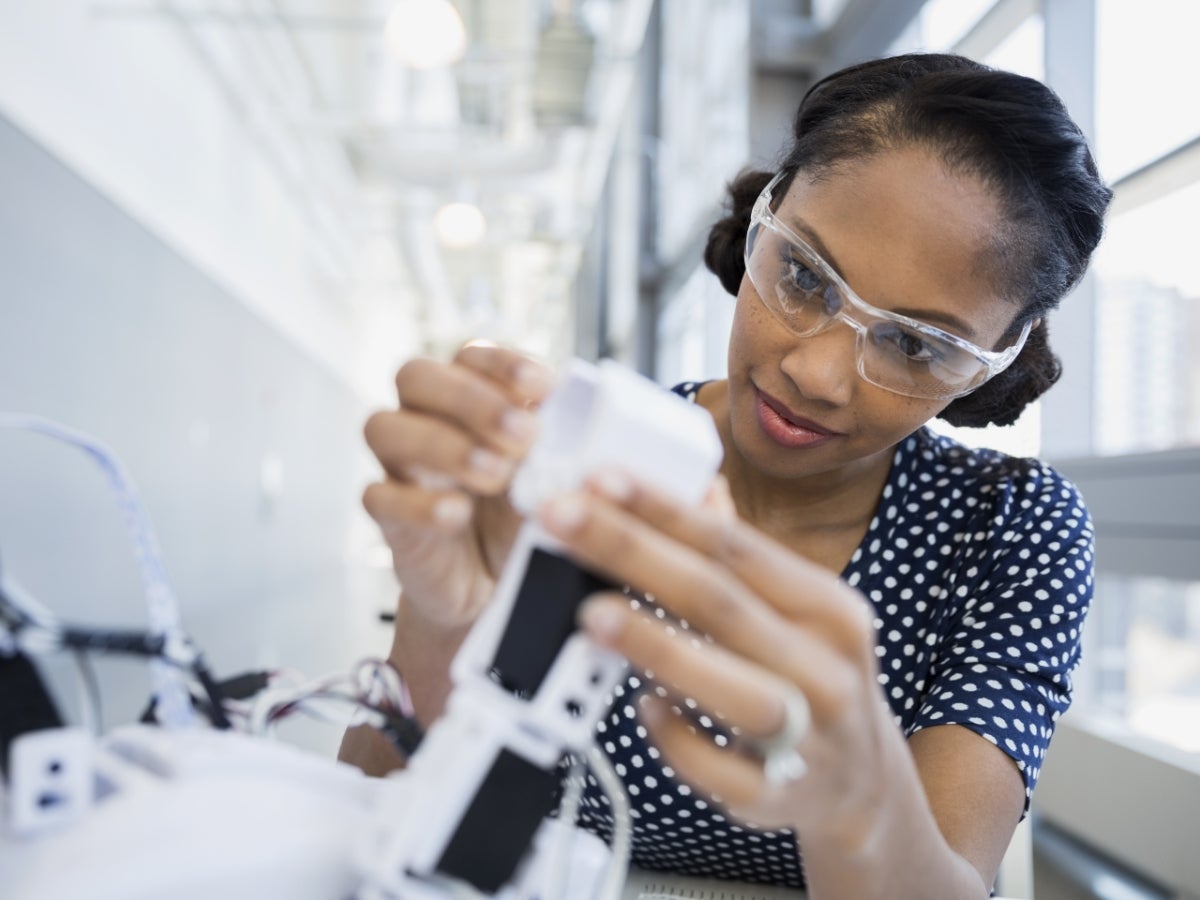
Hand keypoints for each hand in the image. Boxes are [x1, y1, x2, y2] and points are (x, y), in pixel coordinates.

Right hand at [362, 343, 553, 629]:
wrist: (495, 584)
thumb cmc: (520, 513)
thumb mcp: (549, 474)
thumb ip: (559, 442)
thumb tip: (582, 415)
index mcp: (465, 396)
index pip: (470, 355)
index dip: (504, 365)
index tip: (546, 388)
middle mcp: (422, 418)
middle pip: (416, 376)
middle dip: (472, 400)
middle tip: (525, 436)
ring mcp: (398, 465)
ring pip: (384, 427)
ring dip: (444, 444)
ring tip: (497, 474)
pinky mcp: (388, 516)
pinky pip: (378, 496)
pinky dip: (419, 502)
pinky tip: (457, 512)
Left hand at [537, 471, 897, 843]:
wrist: (862, 786)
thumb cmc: (808, 679)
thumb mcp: (796, 613)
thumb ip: (738, 557)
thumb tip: (689, 488)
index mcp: (827, 606)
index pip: (734, 545)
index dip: (663, 508)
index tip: (600, 477)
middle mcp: (825, 664)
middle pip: (719, 600)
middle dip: (633, 553)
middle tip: (561, 517)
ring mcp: (809, 736)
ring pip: (731, 686)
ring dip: (656, 645)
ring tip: (589, 612)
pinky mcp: (778, 798)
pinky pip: (719, 770)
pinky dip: (676, 738)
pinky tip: (642, 707)